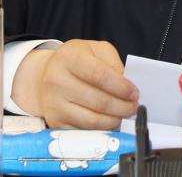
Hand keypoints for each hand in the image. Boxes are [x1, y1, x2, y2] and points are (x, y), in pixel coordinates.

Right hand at [11, 39, 138, 128]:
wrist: (47, 73)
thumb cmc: (77, 60)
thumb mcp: (96, 50)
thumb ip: (113, 64)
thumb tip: (127, 88)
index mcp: (69, 57)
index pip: (99, 76)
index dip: (121, 87)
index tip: (134, 92)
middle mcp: (57, 81)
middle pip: (98, 101)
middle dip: (122, 106)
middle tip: (134, 106)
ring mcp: (54, 104)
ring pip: (92, 120)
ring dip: (114, 120)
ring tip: (124, 114)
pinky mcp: (55, 121)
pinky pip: (84, 131)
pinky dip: (101, 129)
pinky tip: (109, 121)